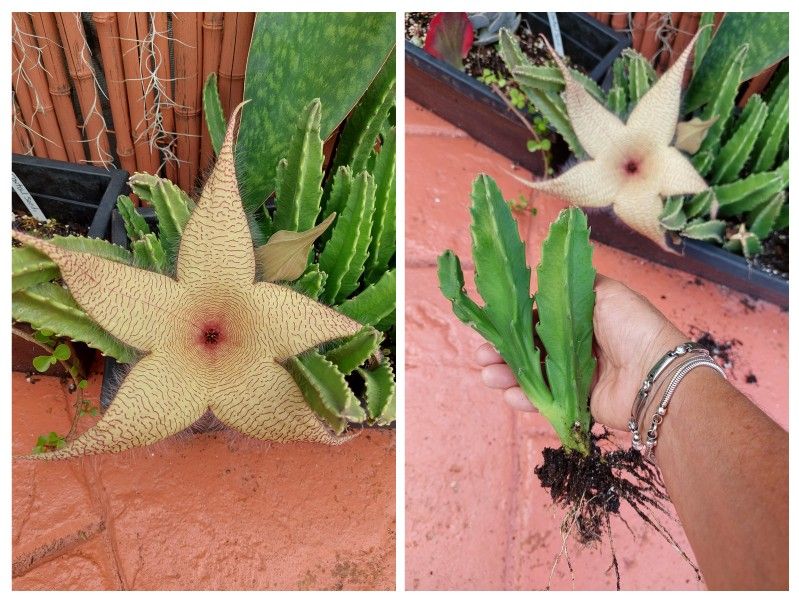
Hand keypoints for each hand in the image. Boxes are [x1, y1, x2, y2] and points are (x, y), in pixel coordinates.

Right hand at [476, 274, 687, 430]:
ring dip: (507, 375)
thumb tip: (541, 284)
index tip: (492, 325)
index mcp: (581, 318)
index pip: (538, 319)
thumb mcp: (604, 291)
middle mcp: (576, 346)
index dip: (514, 322)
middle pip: (529, 348)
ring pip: (532, 375)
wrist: (658, 376)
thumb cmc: (634, 328)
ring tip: (488, 375)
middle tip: (481, 354)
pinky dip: (525, 398)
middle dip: (503, 351)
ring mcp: (575, 376)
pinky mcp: (577, 403)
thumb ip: (570, 287)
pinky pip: (545, 401)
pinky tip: (509, 394)